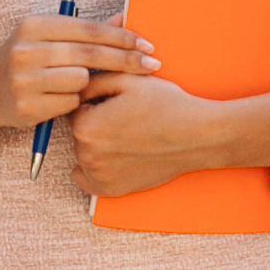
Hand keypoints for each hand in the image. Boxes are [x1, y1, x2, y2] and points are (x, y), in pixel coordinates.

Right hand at [0, 11, 155, 130]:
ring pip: (81, 81)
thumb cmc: (27, 60)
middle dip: (126, 60)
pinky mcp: (27, 107)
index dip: (121, 37)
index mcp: (34, 26)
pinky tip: (61, 99)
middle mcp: (26, 50)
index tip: (146, 45)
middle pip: (90, 55)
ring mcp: (24, 80)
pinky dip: (73, 102)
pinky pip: (70, 104)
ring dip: (88, 84)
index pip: (88, 30)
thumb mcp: (49, 38)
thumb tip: (123, 19)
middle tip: (152, 65)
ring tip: (76, 83)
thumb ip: (85, 32)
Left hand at [65, 73, 254, 197]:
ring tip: (127, 134)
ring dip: (96, 142)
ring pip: (83, 151)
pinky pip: (85, 179)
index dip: (95, 99)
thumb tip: (72, 84)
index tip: (116, 100)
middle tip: (125, 116)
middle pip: (79, 130)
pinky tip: (113, 155)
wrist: (196, 135)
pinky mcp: (111, 190)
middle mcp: (86, 155)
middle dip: (95, 120)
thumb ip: (92, 80)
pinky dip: (93, 168)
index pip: (75, 106)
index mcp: (85, 126)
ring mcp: (98, 176)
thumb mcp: (127, 80)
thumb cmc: (165, 105)